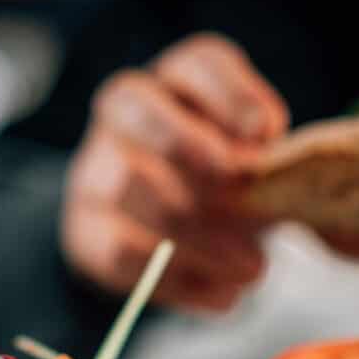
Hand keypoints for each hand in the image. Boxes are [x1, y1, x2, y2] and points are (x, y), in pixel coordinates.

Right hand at [61, 33, 288, 311]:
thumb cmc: (227, 190)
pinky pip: (121, 252)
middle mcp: (126, 111)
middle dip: (192, 152)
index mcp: (180, 81)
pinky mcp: (86, 232)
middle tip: (246, 197)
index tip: (267, 133)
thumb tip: (271, 171)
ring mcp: (95, 169)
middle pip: (137, 108)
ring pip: (126, 186)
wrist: (164, 239)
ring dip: (195, 232)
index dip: (230, 94)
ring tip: (253, 268)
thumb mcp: (256, 169)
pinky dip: (178, 279)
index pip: (197, 63)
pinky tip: (224, 295)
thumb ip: (265, 164)